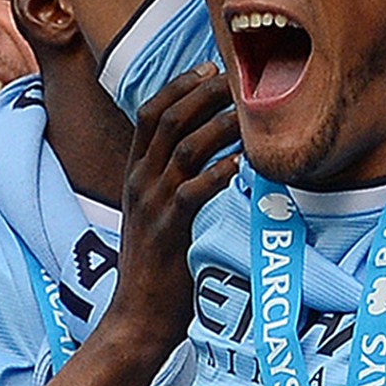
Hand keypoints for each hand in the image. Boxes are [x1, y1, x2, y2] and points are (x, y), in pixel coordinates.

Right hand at [103, 72, 238, 357]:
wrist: (137, 318)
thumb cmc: (159, 266)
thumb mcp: (159, 214)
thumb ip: (175, 182)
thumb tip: (212, 155)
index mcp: (136, 174)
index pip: (150, 113)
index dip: (180, 85)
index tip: (211, 67)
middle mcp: (139, 183)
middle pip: (167, 120)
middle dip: (203, 93)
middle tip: (238, 77)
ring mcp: (151, 206)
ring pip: (182, 149)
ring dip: (219, 126)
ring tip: (249, 112)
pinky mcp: (167, 232)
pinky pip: (192, 193)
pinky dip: (217, 174)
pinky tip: (241, 163)